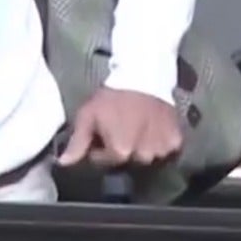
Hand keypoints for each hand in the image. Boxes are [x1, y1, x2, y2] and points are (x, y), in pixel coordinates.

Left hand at [59, 87, 181, 167]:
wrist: (144, 77)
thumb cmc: (112, 97)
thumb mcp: (88, 116)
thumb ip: (77, 143)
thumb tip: (63, 164)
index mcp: (121, 151)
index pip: (104, 161)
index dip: (98, 148)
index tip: (100, 133)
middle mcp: (143, 156)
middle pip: (126, 160)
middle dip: (120, 148)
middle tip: (119, 128)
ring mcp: (162, 149)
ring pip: (146, 156)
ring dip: (140, 147)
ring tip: (136, 126)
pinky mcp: (176, 141)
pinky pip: (165, 150)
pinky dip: (158, 142)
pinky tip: (151, 127)